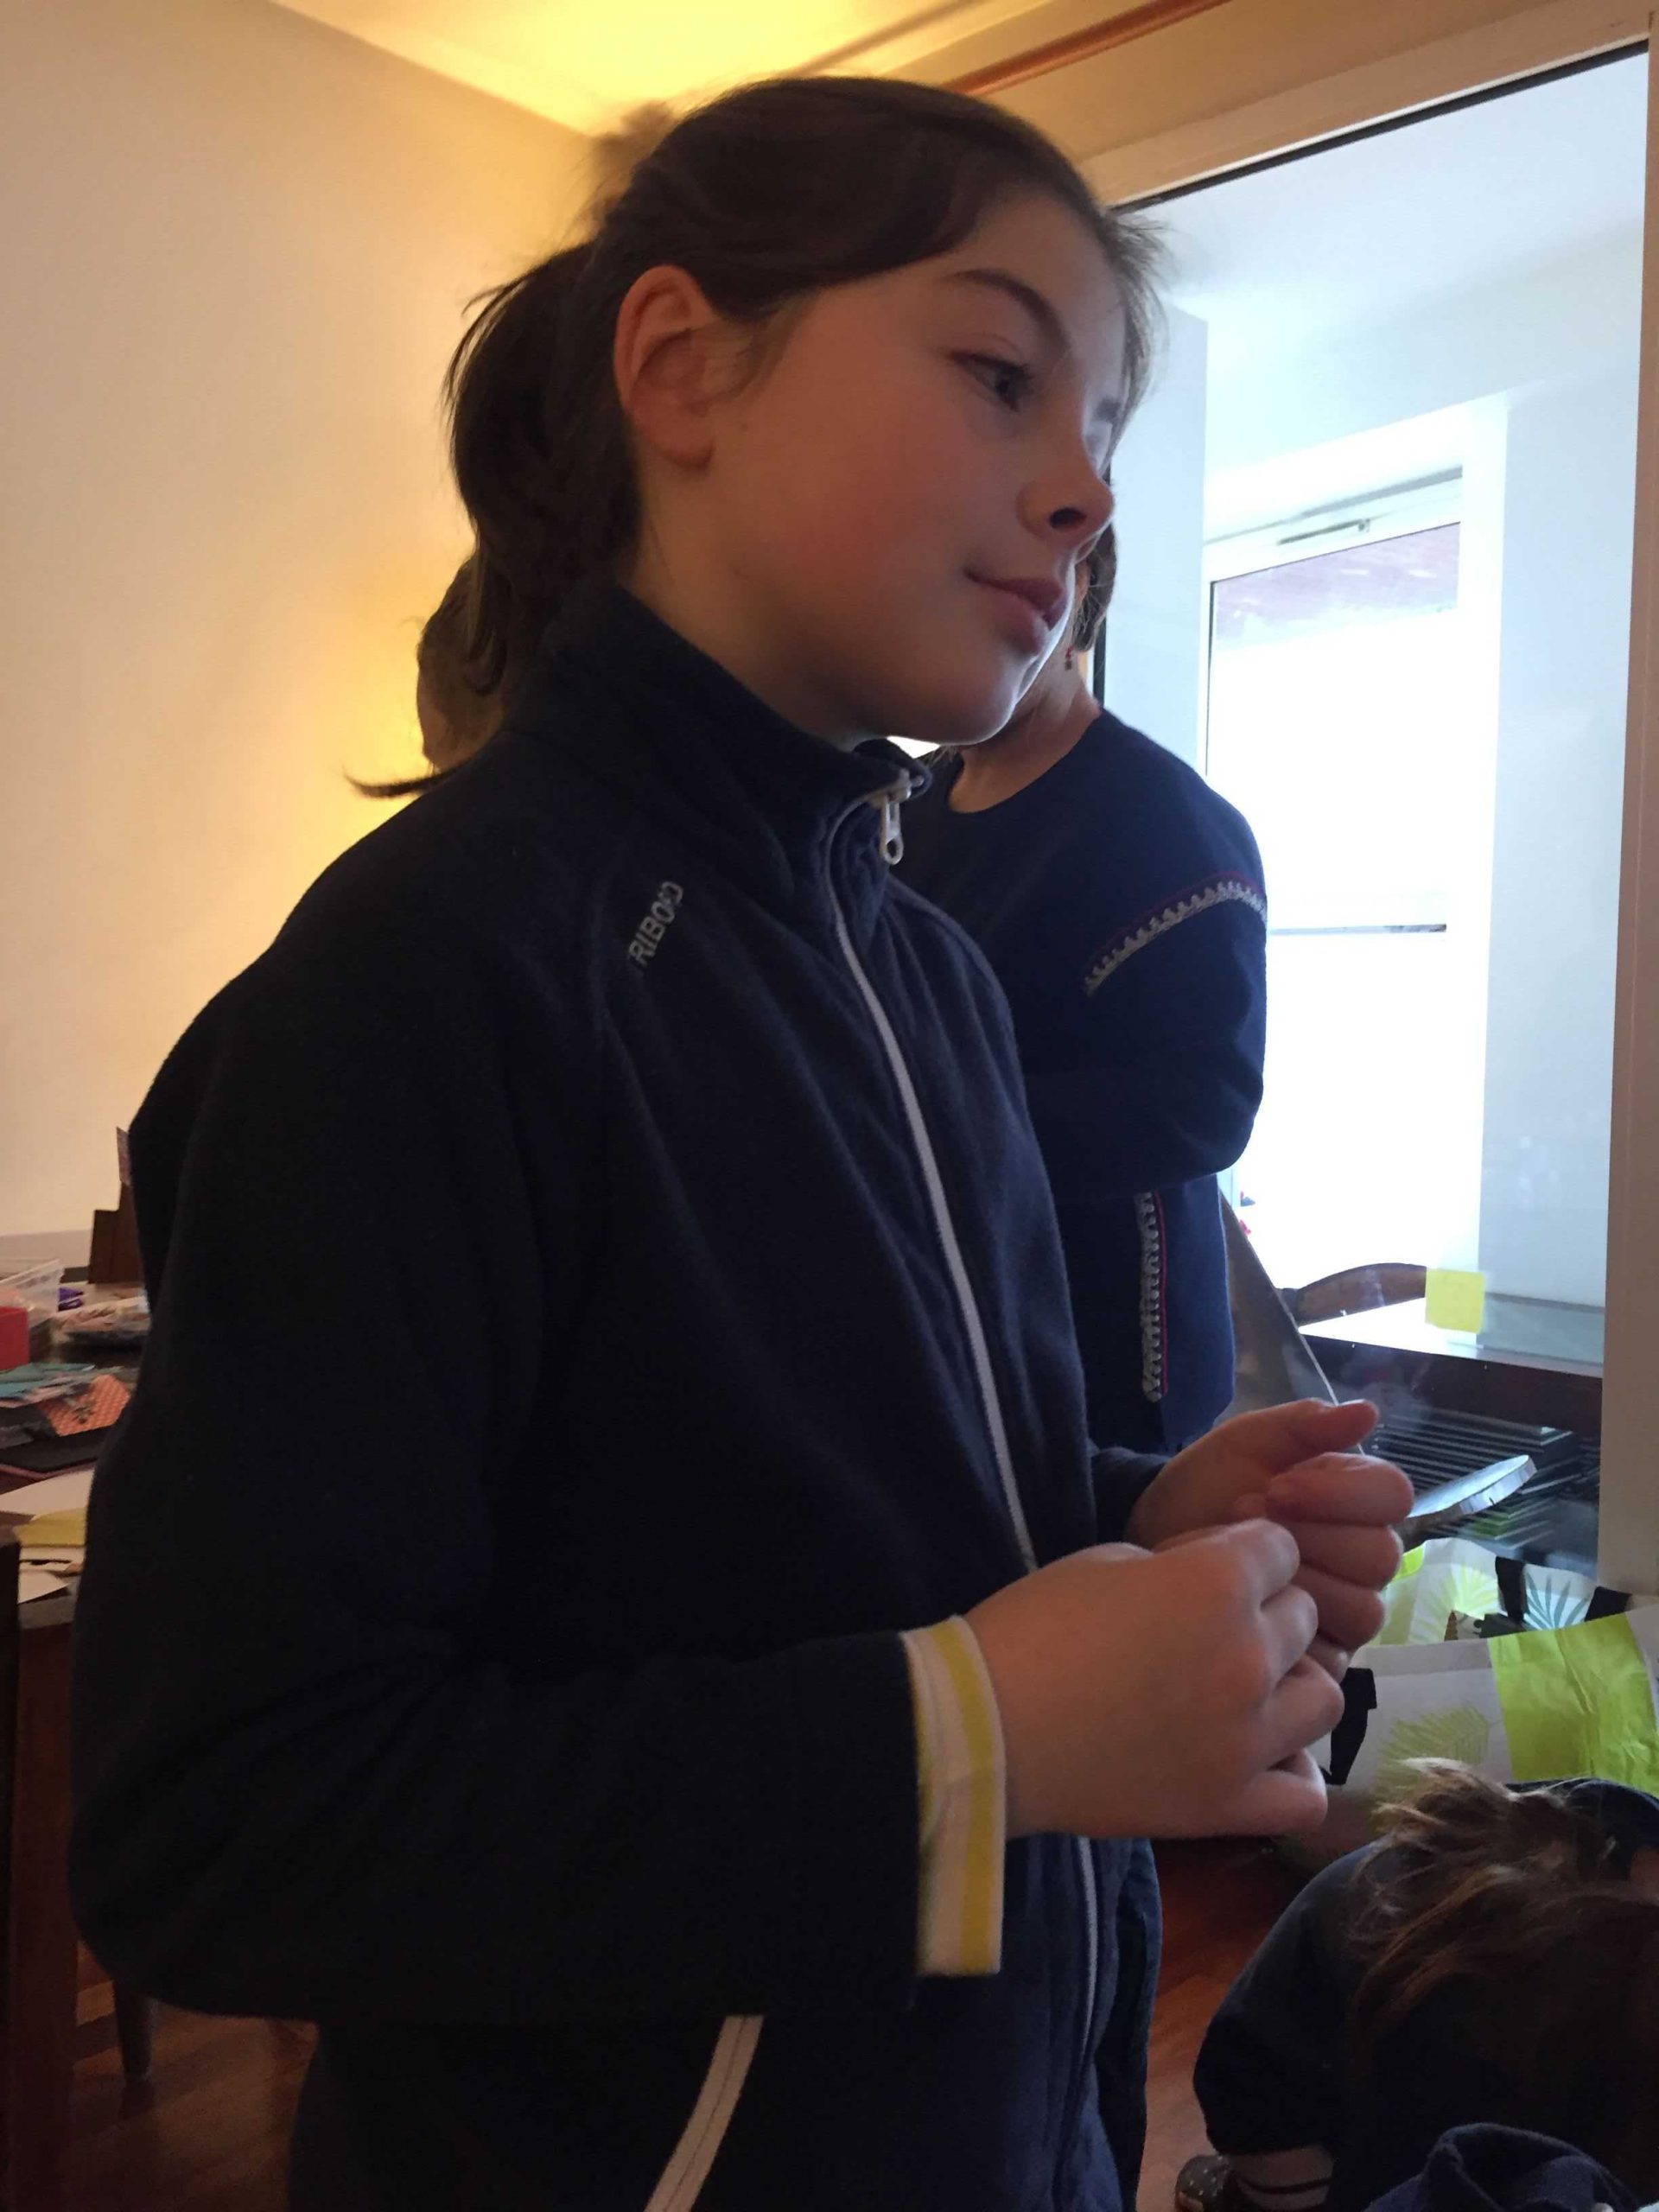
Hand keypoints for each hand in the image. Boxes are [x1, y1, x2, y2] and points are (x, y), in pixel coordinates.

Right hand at [966, 1520, 1343, 1840]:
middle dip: (1266, 1610)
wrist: (984, 1730)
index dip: (1244, 1551)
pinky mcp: (1230, 1804)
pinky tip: (1255, 1752)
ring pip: (1326, 1696)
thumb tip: (1223, 1580)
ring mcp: (1247, 1739)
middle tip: (1208, 1626)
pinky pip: (1307, 1791)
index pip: (1282, 1549)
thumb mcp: (1109, 1561)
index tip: (1205, 1566)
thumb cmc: (1033, 1630)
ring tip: (1242, 1687)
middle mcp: (1248, 1658)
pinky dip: (1292, 1769)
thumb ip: (1185, 1566)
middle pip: (1305, 1617)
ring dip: (1291, 1681)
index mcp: (1216, 1585)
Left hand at [1126, 1402, 1412, 1670]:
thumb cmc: (1207, 1487)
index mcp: (1353, 1498)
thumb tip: (1368, 1412)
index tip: (1278, 1487)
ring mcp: (1347, 1608)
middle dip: (1308, 1537)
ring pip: (1365, 1607)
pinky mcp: (1324, 1655)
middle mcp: (1361, 1555)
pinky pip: (1337, 1654)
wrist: (1154, 1536)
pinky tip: (1251, 1608)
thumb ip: (1305, 1424)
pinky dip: (1292, 1632)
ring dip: (1299, 1582)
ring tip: (1245, 1567)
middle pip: (1380, 1555)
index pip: (1392, 1495)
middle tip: (1246, 1522)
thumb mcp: (1247, 1443)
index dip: (1340, 1493)